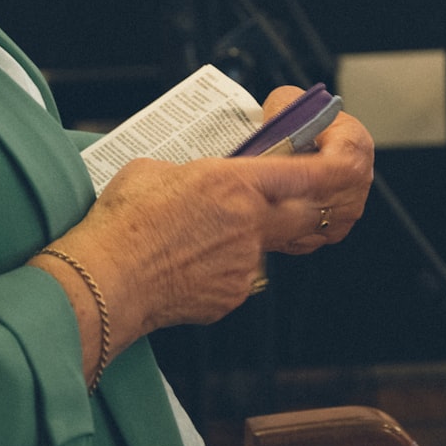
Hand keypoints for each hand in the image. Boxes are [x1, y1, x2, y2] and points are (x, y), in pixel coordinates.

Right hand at [32, 85, 373, 380]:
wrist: (105, 280)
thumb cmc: (123, 222)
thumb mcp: (156, 170)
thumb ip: (194, 170)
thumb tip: (198, 174)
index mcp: (236, 183)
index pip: (314, 172)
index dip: (337, 160)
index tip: (339, 151)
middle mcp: (251, 224)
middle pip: (311, 213)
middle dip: (309, 201)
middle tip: (293, 190)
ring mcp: (245, 263)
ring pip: (268, 243)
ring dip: (249, 233)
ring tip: (202, 231)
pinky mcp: (231, 294)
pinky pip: (242, 272)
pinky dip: (224, 263)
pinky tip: (188, 259)